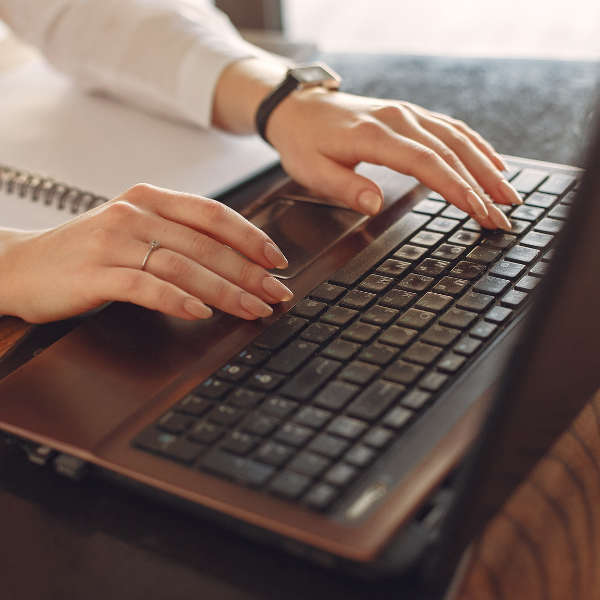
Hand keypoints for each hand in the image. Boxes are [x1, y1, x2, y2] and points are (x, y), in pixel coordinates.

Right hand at [0, 184, 291, 323]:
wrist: (18, 266)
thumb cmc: (83, 252)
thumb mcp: (132, 230)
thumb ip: (175, 235)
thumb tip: (232, 258)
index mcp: (149, 198)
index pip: (213, 214)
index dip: (251, 237)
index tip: (277, 260)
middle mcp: (134, 213)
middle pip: (206, 244)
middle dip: (249, 272)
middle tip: (277, 293)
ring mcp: (113, 241)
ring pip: (184, 265)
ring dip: (225, 290)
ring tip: (253, 309)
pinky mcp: (96, 272)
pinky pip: (146, 286)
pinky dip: (178, 299)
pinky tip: (201, 313)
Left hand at [266, 88, 521, 229]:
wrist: (298, 108)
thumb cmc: (304, 142)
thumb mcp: (312, 171)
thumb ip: (345, 187)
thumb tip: (374, 204)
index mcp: (375, 136)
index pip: (426, 163)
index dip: (456, 188)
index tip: (478, 210)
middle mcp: (398, 120)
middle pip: (450, 152)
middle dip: (481, 186)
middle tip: (503, 215)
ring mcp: (407, 114)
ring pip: (457, 139)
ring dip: (486, 167)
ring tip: (508, 194)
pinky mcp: (410, 115)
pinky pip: (450, 128)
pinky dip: (476, 146)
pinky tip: (492, 163)